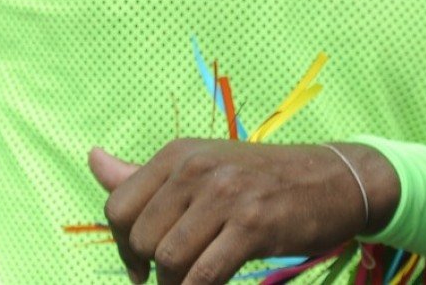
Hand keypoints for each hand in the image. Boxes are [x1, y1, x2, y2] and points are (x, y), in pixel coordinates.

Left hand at [88, 139, 396, 284]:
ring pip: (169, 260)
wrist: (333, 179)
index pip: (118, 206)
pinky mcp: (252, 225)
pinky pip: (204, 276)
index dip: (122, 246)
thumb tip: (92, 158)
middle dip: (151, 270)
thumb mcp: (201, 165)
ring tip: (194, 284)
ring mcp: (226, 195)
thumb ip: (143, 174)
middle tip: (174, 279)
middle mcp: (197, 167)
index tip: (142, 267)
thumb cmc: (260, 179)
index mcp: (178, 153)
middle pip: (141, 238)